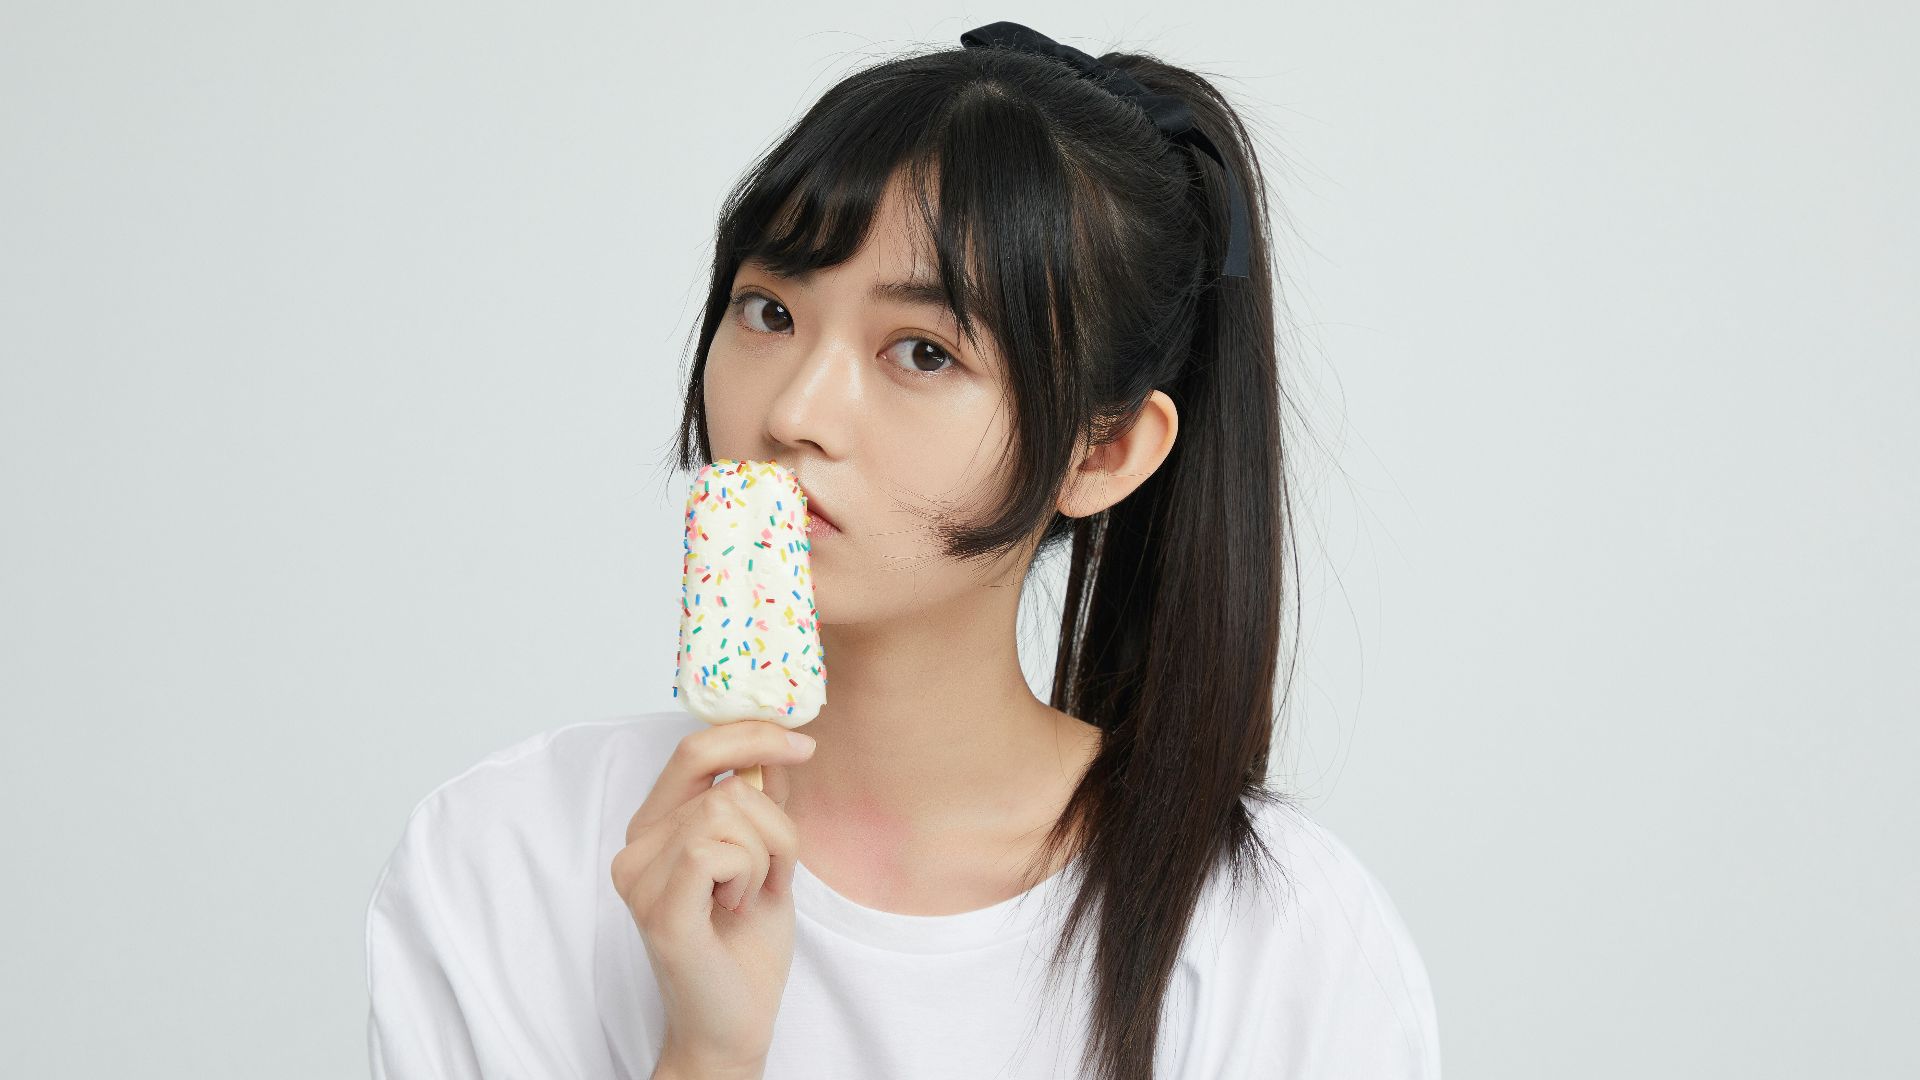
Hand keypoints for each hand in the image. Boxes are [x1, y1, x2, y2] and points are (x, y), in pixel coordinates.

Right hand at [611, 719, 816, 1078]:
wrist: (736, 1022)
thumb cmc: (747, 944)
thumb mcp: (766, 853)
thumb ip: (762, 798)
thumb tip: (776, 740)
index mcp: (655, 828)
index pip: (694, 750)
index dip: (751, 735)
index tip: (803, 743)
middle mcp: (636, 848)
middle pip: (722, 785)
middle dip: (773, 824)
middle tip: (775, 872)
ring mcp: (640, 880)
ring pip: (727, 813)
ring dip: (766, 856)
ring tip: (750, 898)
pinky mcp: (658, 910)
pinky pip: (716, 851)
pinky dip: (750, 876)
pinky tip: (738, 909)